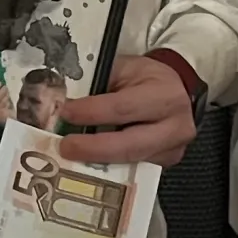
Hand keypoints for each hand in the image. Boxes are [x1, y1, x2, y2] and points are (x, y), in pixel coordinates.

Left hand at [59, 55, 195, 168]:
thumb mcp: (123, 68)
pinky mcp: (167, 162)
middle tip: (65, 147)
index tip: (65, 113)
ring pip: (130, 162)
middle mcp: (175, 125)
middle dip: (93, 149)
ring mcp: (173, 149)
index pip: (122, 108)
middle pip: (129, 145)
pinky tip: (89, 163)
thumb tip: (62, 101)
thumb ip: (96, 84)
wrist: (174, 89)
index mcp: (165, 95)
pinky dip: (110, 168)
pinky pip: (134, 169)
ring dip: (97, 162)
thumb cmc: (145, 77)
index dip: (91, 113)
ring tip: (71, 157)